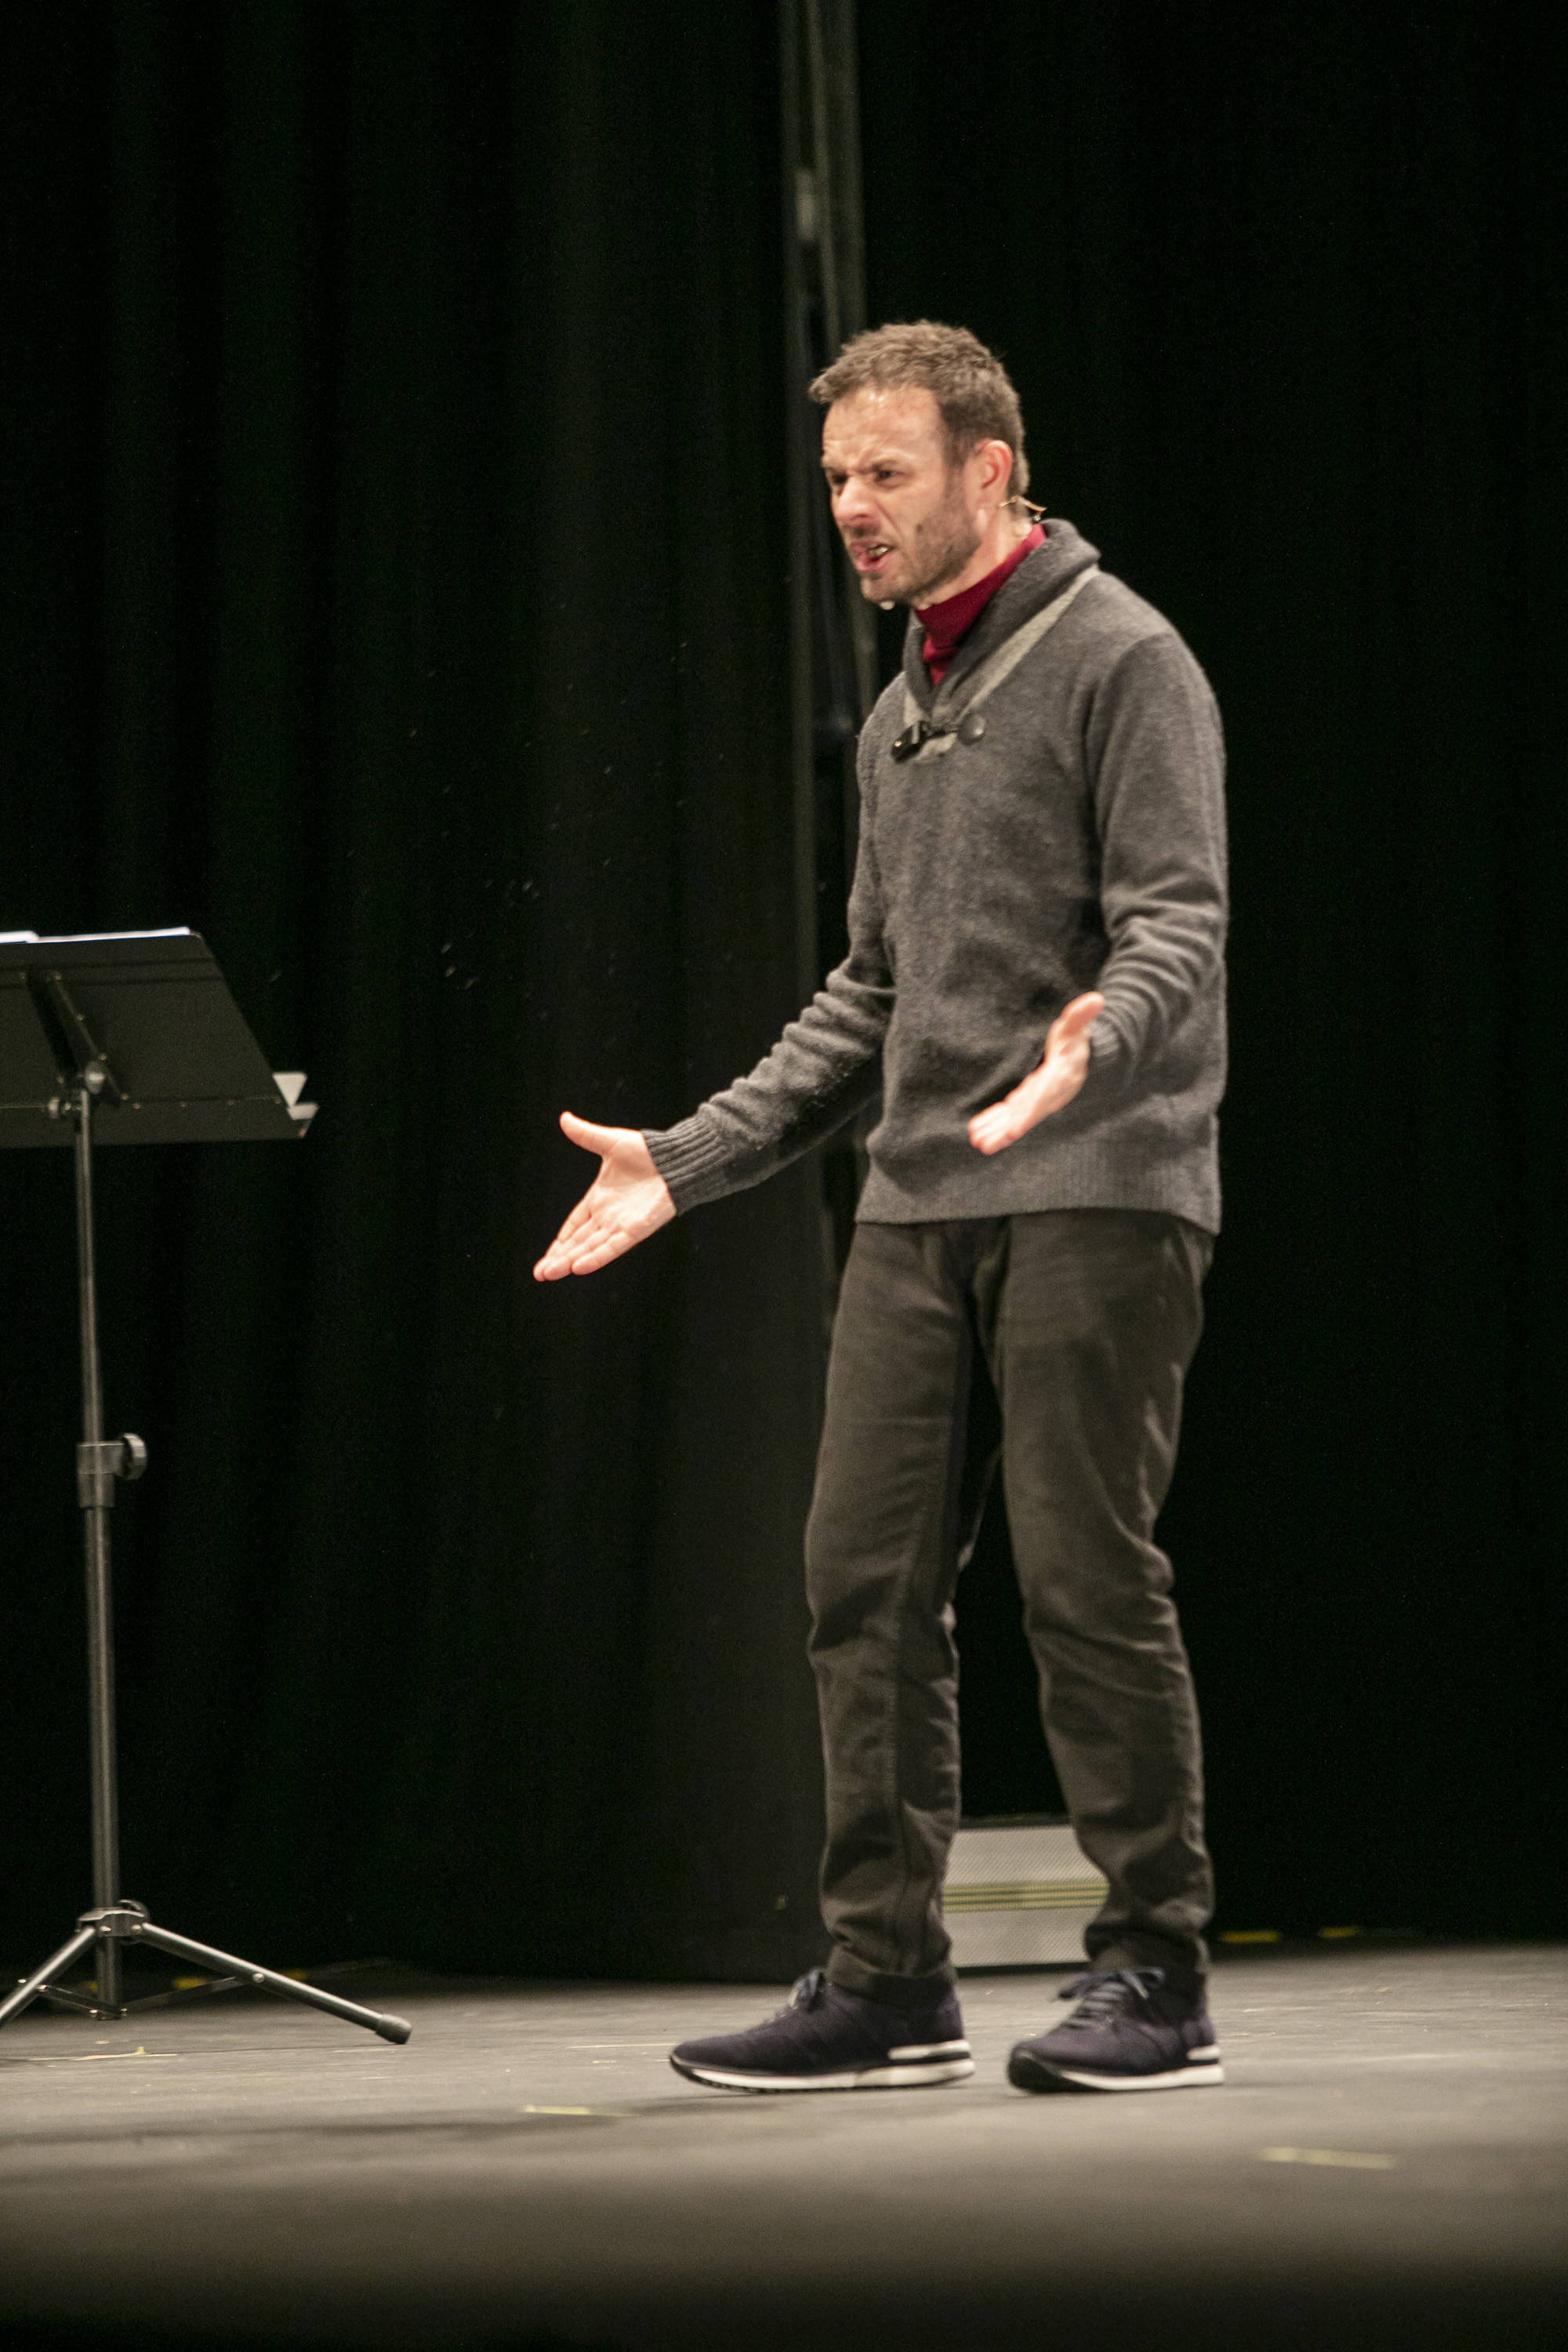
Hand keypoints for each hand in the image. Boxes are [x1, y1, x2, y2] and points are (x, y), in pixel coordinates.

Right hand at [533, 1112, 675, 1279]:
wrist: (677, 1159)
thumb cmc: (648, 1152)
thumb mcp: (610, 1143)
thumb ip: (586, 1136)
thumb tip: (564, 1118)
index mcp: (600, 1200)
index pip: (574, 1226)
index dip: (560, 1241)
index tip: (545, 1257)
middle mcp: (609, 1217)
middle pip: (579, 1242)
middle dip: (558, 1258)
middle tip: (540, 1274)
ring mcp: (622, 1225)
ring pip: (591, 1248)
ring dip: (570, 1261)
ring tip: (550, 1274)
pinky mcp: (637, 1229)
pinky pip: (613, 1246)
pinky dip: (596, 1257)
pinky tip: (579, 1267)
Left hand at [967, 992, 1105, 1155]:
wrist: (1083, 1057)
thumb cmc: (1076, 1039)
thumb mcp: (1077, 1026)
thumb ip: (1081, 1015)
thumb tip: (1097, 999)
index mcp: (1060, 1077)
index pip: (1043, 1097)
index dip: (1029, 1113)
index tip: (1014, 1130)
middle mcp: (1049, 1094)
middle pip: (1026, 1116)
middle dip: (1007, 1131)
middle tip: (986, 1145)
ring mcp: (1037, 1100)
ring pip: (1016, 1119)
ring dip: (997, 1132)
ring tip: (978, 1143)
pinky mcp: (1027, 1099)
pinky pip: (1010, 1113)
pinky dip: (995, 1121)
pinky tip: (977, 1130)